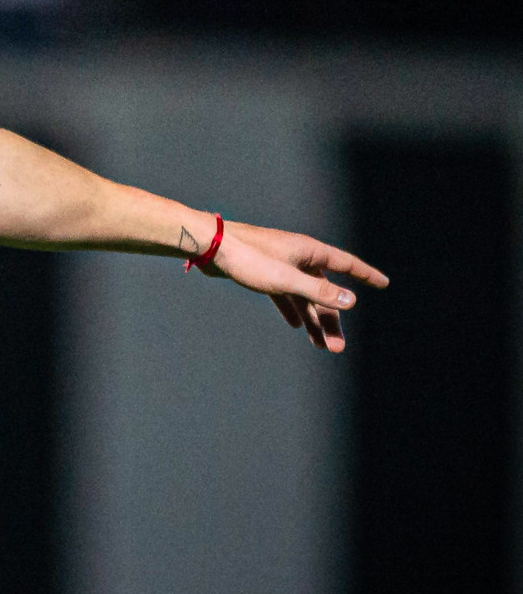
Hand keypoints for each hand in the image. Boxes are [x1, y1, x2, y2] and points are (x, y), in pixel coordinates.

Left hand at [204, 221, 388, 352]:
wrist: (209, 246)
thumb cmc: (247, 258)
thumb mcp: (286, 279)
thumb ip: (318, 291)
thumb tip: (351, 301)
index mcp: (309, 252)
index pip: (346, 264)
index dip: (366, 275)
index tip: (384, 283)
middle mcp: (298, 257)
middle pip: (324, 291)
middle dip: (332, 320)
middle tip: (339, 348)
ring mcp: (281, 265)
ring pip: (304, 297)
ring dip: (312, 321)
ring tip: (322, 347)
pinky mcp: (263, 273)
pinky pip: (284, 295)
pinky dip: (291, 310)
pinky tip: (295, 325)